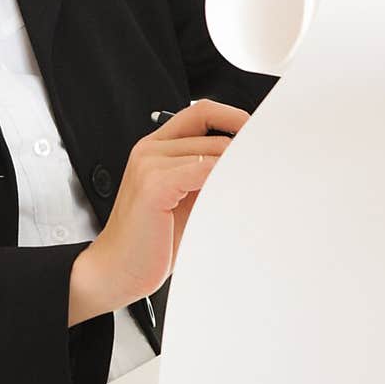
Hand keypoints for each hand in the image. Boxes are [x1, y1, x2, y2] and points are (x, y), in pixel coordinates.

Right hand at [83, 99, 249, 307]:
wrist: (117, 270)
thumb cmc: (151, 241)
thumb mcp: (184, 200)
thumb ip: (206, 176)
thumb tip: (248, 164)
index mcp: (154, 149)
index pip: (201, 112)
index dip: (234, 118)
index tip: (260, 137)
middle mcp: (149, 150)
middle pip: (212, 128)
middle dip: (244, 146)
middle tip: (267, 166)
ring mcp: (149, 164)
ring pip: (214, 149)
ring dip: (238, 168)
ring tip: (252, 188)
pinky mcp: (154, 184)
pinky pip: (204, 170)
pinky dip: (225, 180)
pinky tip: (232, 198)